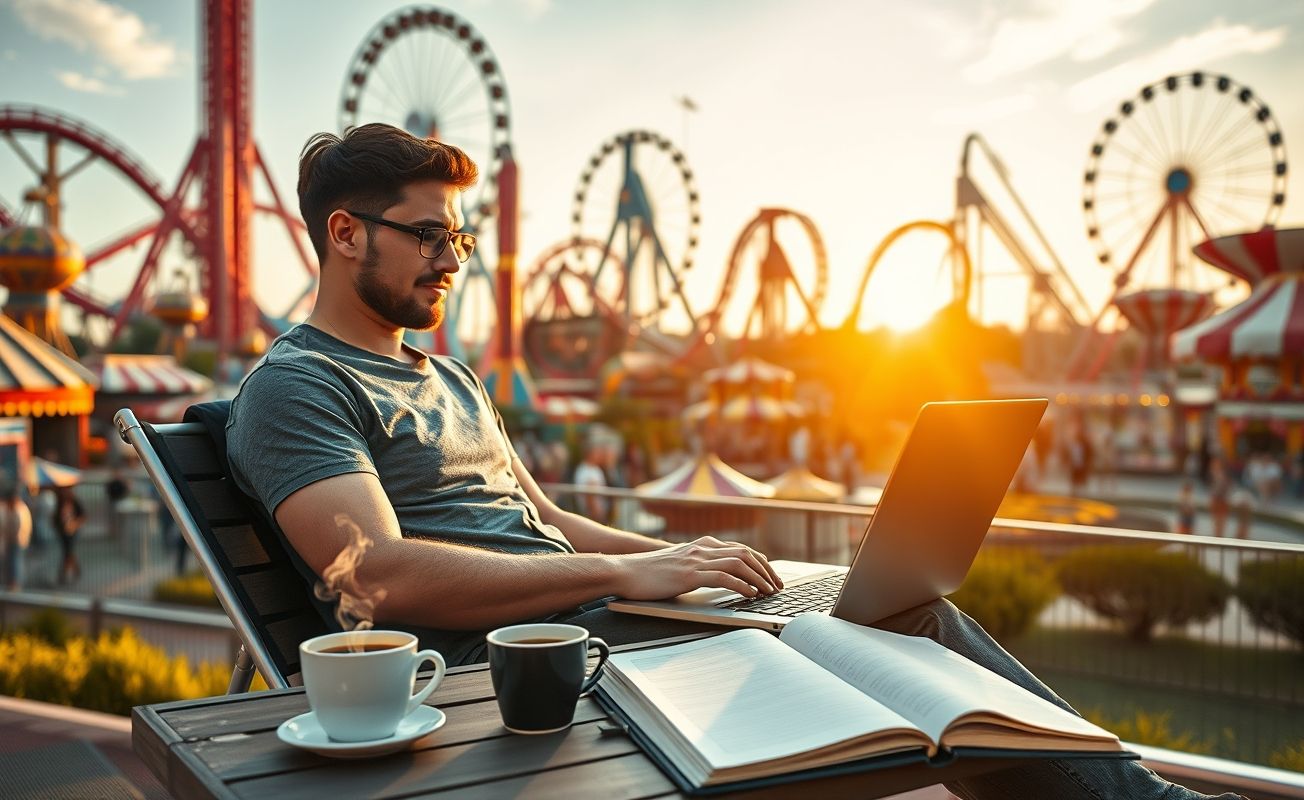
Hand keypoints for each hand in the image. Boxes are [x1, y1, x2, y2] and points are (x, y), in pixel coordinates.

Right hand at [613, 536, 784, 600]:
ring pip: (739, 563)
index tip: (771, 576)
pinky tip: (750, 595)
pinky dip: (742, 585)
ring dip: (759, 578)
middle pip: (745, 554)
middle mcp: (702, 548)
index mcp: (701, 545)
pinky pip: (723, 577)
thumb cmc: (648, 573)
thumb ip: (698, 566)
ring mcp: (696, 560)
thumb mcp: (678, 565)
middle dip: (766, 570)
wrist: (624, 571)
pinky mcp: (689, 574)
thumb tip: (717, 579)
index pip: (740, 549)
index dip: (760, 562)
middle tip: (777, 586)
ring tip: (769, 592)